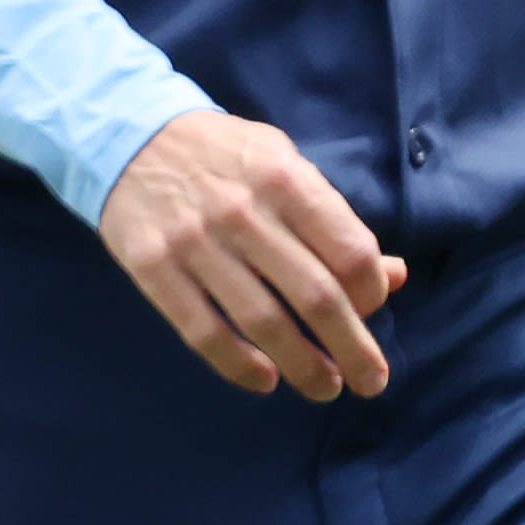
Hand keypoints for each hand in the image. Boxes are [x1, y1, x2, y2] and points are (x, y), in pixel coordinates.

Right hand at [100, 110, 405, 400]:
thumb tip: (394, 276)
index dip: (371, 293)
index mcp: (286, 180)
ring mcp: (195, 243)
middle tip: (372, 381)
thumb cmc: (227, 156)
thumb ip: (336, 221)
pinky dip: (239, 365)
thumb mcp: (288, 165)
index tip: (372, 311)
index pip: (349, 251)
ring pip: (263, 321)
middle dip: (352, 348)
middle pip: (315, 296)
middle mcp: (245, 213)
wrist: (130, 136)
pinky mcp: (153, 269)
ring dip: (303, 366)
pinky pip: (203, 331)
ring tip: (326, 388)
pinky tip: (266, 380)